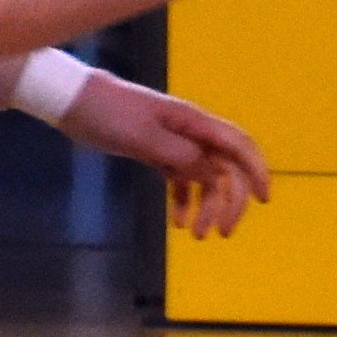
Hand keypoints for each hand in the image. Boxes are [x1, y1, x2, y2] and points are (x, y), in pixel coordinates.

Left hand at [62, 71, 272, 239]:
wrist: (72, 100)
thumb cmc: (107, 112)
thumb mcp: (143, 137)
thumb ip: (180, 155)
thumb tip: (213, 174)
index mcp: (193, 122)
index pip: (238, 145)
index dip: (256, 171)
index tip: (264, 199)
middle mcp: (190, 133)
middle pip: (225, 169)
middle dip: (230, 202)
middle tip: (222, 232)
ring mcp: (175, 143)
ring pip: (205, 179)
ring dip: (207, 207)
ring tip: (197, 235)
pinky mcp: (157, 153)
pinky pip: (181, 181)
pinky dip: (184, 201)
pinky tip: (178, 222)